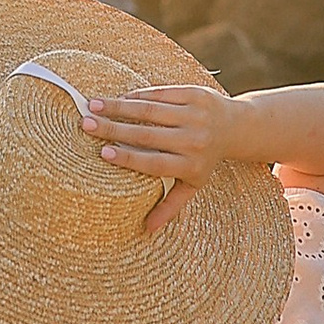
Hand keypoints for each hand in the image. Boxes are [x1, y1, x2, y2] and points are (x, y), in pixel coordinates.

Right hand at [81, 83, 232, 233]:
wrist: (236, 127)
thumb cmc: (205, 159)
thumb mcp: (193, 184)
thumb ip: (170, 205)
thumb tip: (147, 230)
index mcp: (191, 165)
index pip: (155, 162)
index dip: (129, 158)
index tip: (103, 152)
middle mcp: (194, 140)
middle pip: (147, 134)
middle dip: (113, 128)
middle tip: (86, 124)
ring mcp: (195, 114)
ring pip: (150, 110)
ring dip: (119, 106)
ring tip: (93, 105)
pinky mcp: (194, 94)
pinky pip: (161, 94)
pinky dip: (137, 95)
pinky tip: (118, 97)